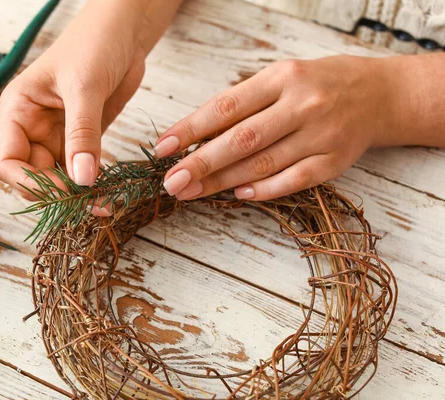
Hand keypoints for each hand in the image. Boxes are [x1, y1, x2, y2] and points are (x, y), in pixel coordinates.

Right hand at [0, 0, 182, 206]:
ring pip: (59, 177)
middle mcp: (33, 127)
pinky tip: (109, 191)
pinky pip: (81, 169)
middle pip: (33, 176)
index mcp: (18, 110)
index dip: (29, 183)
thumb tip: (81, 180)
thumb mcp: (84, 86)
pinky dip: (93, 183)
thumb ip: (82, 133)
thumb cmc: (94, 43)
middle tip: (91, 204)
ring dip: (78, 194)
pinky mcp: (83, 138)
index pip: (7, 161)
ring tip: (104, 204)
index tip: (63, 192)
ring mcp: (58, 134)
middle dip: (58, 194)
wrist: (124, 30)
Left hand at [154, 55, 397, 200]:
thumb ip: (243, 104)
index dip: (190, 129)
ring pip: (263, 164)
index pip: (226, 107)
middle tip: (171, 182)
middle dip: (200, 163)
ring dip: (222, 182)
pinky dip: (263, 189)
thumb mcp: (280, 78)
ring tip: (191, 192)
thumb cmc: (315, 85)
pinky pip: (294, 180)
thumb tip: (195, 137)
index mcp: (281, 78)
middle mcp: (302, 105)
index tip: (162, 148)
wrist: (378, 95)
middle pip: (242, 140)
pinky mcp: (335, 161)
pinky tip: (238, 194)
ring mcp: (320, 134)